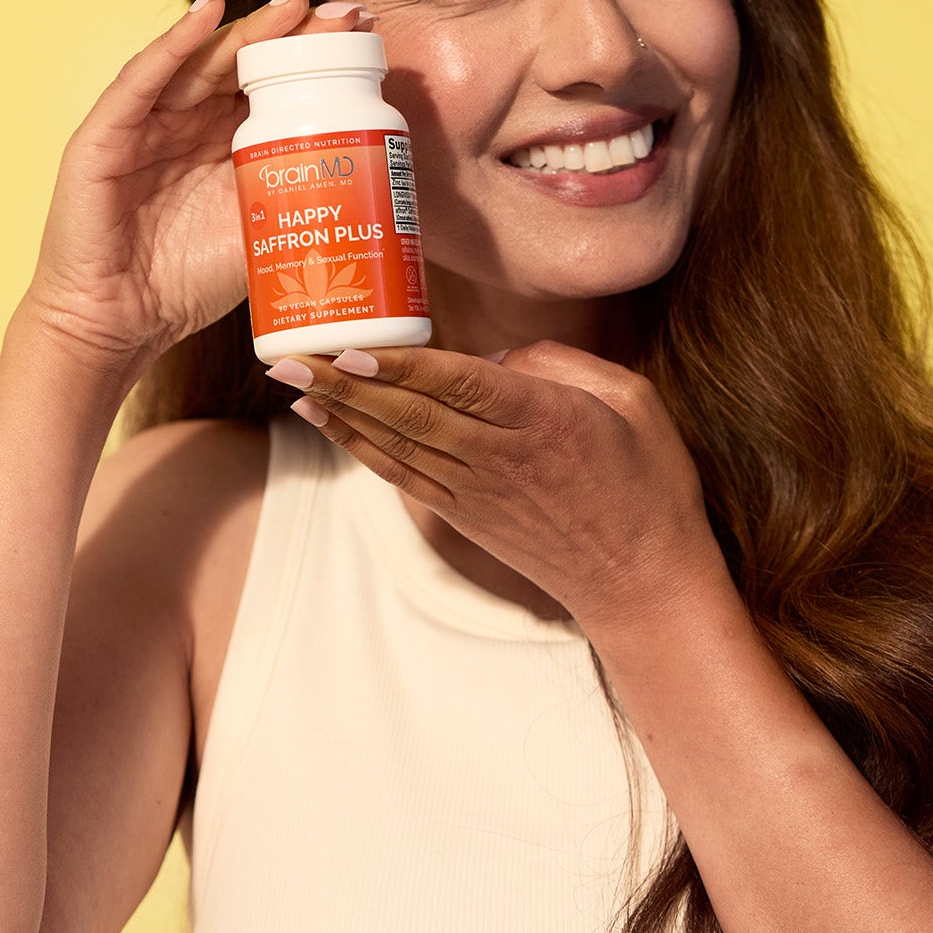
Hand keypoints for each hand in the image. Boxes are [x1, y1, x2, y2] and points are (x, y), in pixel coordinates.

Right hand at [20, 0, 374, 376]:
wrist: (119, 325)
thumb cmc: (186, 285)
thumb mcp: (259, 234)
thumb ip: (297, 200)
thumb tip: (374, 182)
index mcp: (224, 143)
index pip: (274, 85)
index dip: (318, 59)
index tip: (370, 37)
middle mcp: (187, 122)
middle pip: (245, 62)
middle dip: (298, 34)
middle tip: (349, 12)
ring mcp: (146, 122)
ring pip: (203, 59)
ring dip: (251, 27)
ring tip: (298, 3)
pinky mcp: (106, 132)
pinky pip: (144, 76)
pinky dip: (177, 39)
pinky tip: (212, 8)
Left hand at [267, 340, 728, 639]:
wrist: (642, 583)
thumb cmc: (647, 484)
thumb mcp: (632, 400)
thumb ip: (562, 364)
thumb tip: (496, 356)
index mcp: (541, 420)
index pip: (456, 385)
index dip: (398, 368)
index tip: (348, 349)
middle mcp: (498, 456)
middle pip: (407, 413)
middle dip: (340, 384)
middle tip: (285, 357)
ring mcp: (475, 490)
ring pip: (394, 443)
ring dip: (337, 411)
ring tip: (288, 380)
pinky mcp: (464, 515)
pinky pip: (400, 474)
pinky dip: (358, 446)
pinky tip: (327, 421)